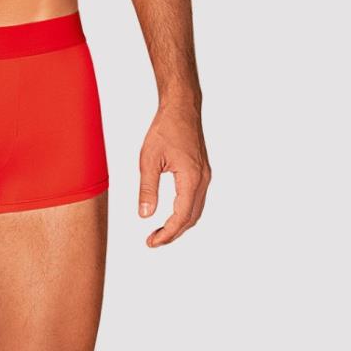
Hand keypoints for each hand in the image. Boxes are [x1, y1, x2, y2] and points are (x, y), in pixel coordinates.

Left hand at [137, 98, 210, 246]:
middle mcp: (202, 180)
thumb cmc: (165, 129)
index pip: (180, 217)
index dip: (166, 234)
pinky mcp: (202, 172)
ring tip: (160, 231)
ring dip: (180, 224)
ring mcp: (205, 176)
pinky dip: (185, 212)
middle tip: (153, 241)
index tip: (151, 242)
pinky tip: (171, 214)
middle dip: (173, 233)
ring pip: (196, 210)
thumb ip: (147, 189)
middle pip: (191, 218)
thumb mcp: (148, 160)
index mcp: (191, 178)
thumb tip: (145, 215)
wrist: (181, 108)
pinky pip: (196, 199)